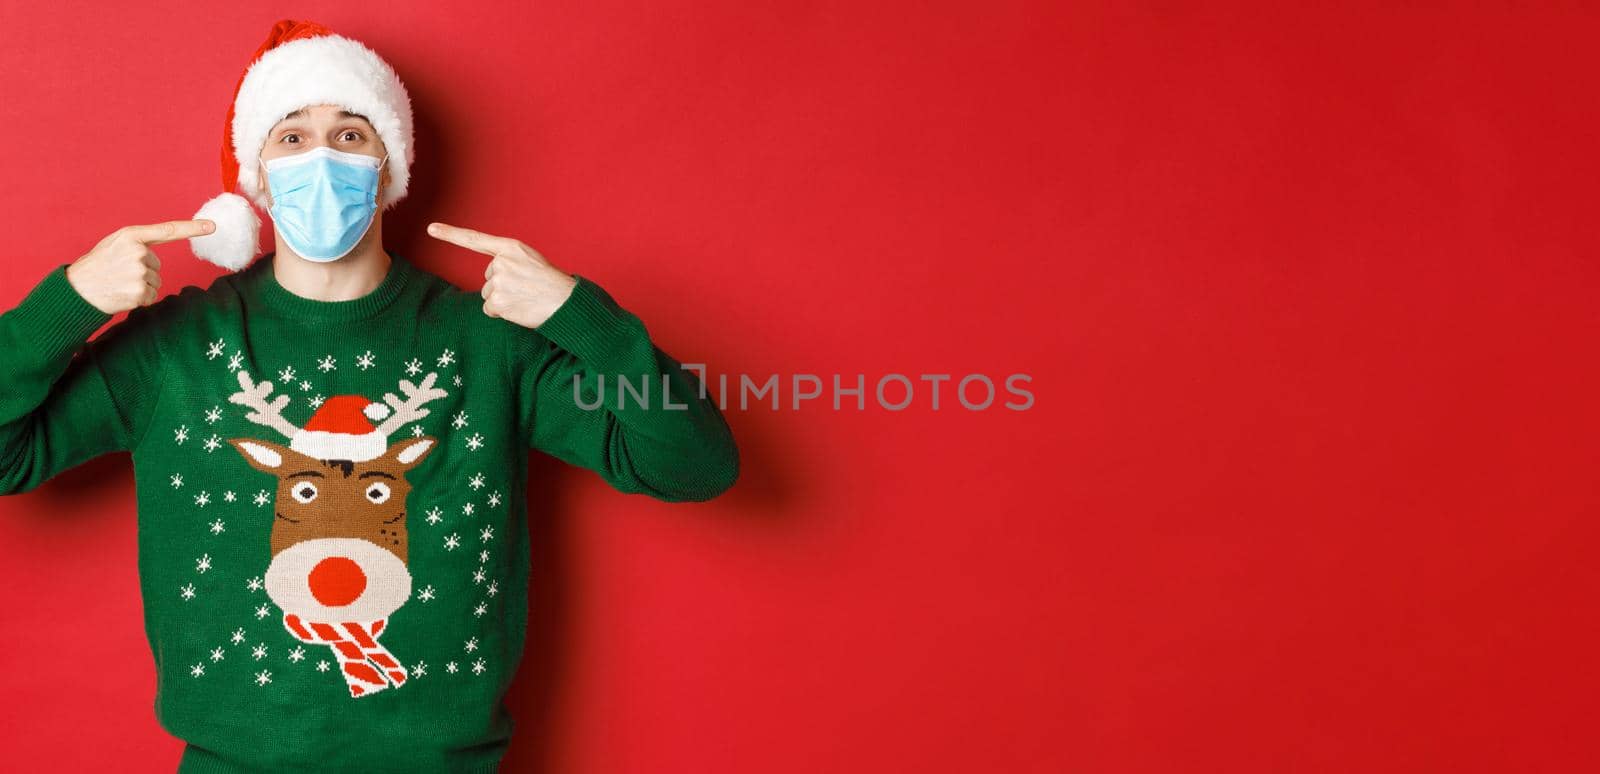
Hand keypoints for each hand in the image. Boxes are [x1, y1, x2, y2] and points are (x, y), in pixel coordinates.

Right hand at [66, 219, 214, 313]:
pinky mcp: (141, 291)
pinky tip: (123, 293)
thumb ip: (138, 242)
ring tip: (120, 283)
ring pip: (156, 280)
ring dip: (142, 285)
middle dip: (143, 270)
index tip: (212, 226)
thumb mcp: (114, 244)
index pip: (168, 230)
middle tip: (120, 273)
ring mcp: (140, 272)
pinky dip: (141, 297)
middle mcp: (138, 252)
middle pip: (157, 264)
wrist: (78, 290)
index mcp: (131, 236)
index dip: (192, 228)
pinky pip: (152, 294)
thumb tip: (157, 251)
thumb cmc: (98, 265)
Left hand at [427, 222, 577, 328]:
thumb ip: (510, 262)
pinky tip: (519, 309)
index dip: (451, 234)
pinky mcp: (497, 301)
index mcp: (510, 248)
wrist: (566, 302)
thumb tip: (493, 280)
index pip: (475, 240)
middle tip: (526, 290)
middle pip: (488, 279)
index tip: (431, 228)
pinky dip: (502, 313)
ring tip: (525, 299)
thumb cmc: (552, 284)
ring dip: (504, 301)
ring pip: (489, 295)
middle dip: (503, 287)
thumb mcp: (531, 262)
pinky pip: (490, 310)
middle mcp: (501, 262)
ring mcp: (498, 282)